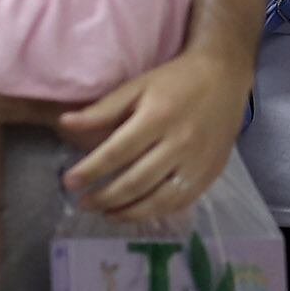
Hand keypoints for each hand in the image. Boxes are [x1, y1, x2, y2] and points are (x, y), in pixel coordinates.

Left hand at [58, 43, 250, 221]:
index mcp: (158, 117)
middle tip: (82, 203)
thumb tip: (64, 123)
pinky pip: (180, 202)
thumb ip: (103, 110)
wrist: (225, 77)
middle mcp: (180, 143)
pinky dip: (155, 211)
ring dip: (128, 212)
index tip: (69, 182)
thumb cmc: (176, 80)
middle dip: (104, 197)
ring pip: (159, 200)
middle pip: (136, 181)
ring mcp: (198, 162)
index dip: (90, 170)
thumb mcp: (137, 86)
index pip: (117, 152)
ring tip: (105, 213)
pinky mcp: (210, 174)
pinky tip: (136, 211)